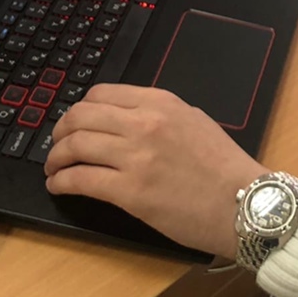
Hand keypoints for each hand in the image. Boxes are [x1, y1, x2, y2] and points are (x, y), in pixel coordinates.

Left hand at [44, 85, 266, 258]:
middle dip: (60, 131)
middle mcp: (145, 123)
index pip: (101, 94)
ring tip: (54, 168)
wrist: (243, 202)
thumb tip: (125, 120)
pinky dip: (61, 182)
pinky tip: (59, 186)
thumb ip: (159, 115)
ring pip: (75, 146)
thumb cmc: (224, 166)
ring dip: (56, 158)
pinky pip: (80, 180)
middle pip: (80, 116)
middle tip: (57, 145)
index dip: (80, 109)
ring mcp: (136, 157)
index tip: (75, 122)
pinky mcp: (130, 191)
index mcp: (161, 102)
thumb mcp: (194, 121)